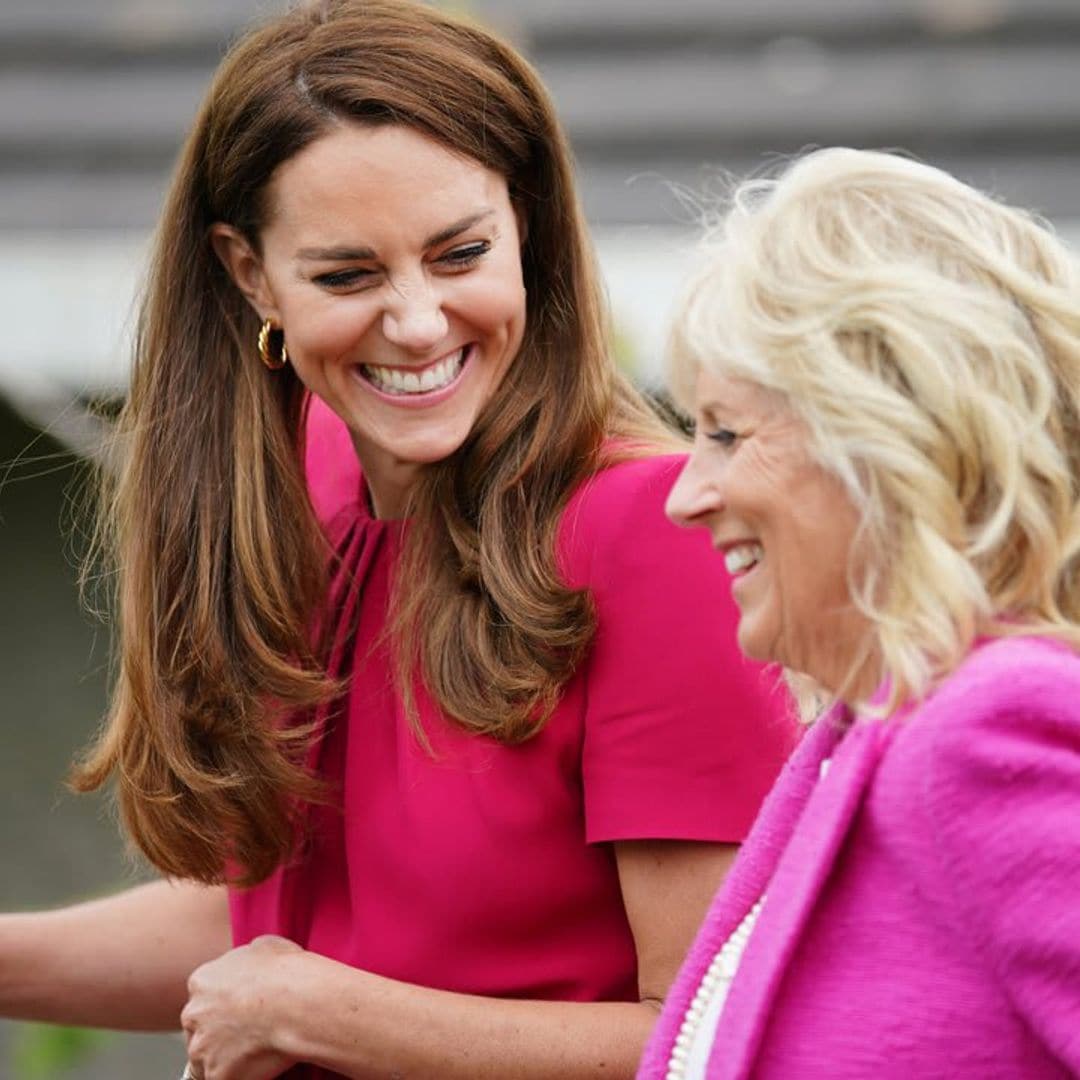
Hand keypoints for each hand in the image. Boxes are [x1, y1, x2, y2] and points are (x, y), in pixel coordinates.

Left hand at [181, 934, 304, 1079]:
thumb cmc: (286, 973)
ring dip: (227, 1055)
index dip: (225, 1005)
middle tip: (250, 1030)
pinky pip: (224, 1077)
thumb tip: (251, 964)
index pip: (203, 997)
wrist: (297, 1004)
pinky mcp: (216, 1075)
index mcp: (201, 981)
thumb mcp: (265, 946)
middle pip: (200, 1028)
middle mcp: (194, 1015)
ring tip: (259, 1047)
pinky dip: (241, 1073)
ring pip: (207, 1058)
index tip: (242, 1009)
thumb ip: (245, 958)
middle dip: (219, 1032)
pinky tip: (262, 1060)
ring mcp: (201, 1048)